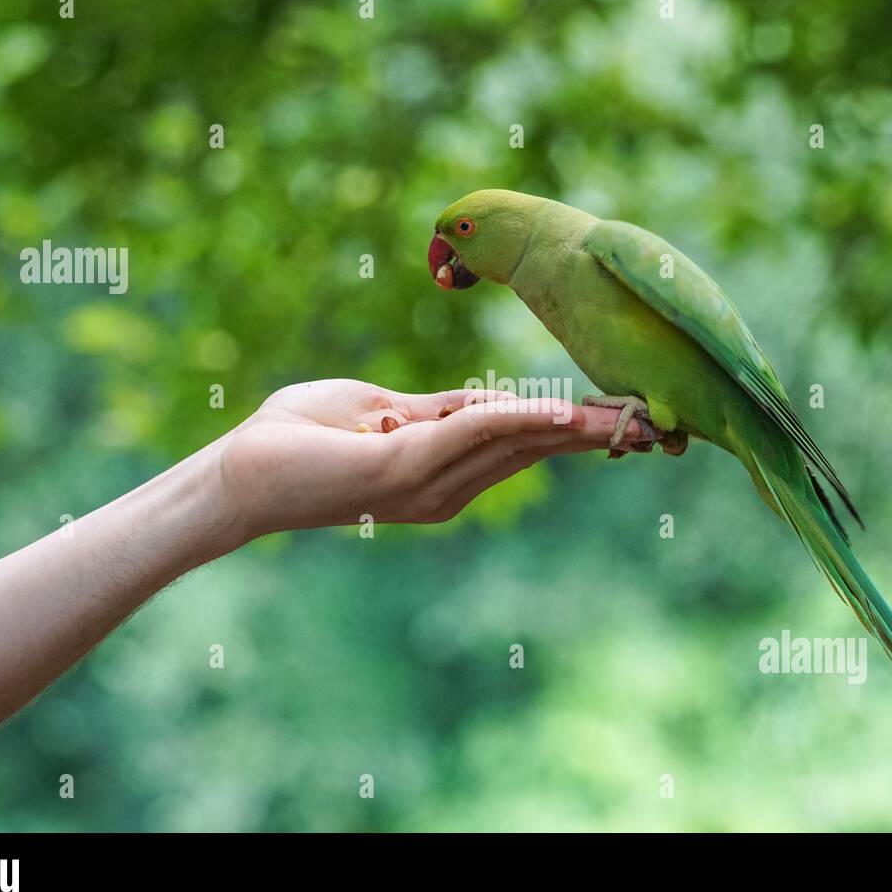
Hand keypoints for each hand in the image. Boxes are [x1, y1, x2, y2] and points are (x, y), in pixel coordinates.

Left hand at [215, 379, 643, 536]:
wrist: (239, 470)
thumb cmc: (299, 435)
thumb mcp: (380, 411)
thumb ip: (434, 411)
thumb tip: (483, 403)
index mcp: (443, 472)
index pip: (520, 444)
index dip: (572, 430)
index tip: (623, 418)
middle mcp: (446, 489)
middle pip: (532, 451)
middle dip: (592, 436)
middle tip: (652, 423)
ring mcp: (429, 484)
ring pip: (516, 443)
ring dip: (574, 429)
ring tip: (629, 419)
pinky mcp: (405, 469)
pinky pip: (475, 434)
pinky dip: (522, 420)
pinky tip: (563, 415)